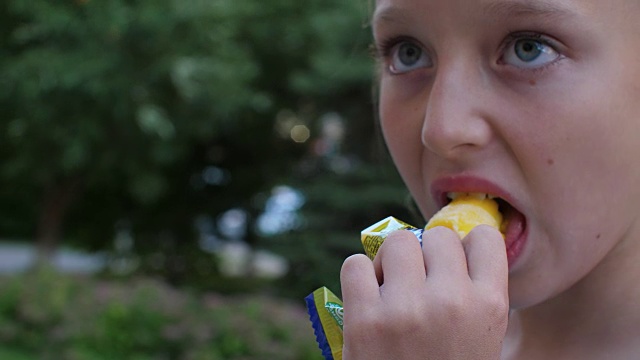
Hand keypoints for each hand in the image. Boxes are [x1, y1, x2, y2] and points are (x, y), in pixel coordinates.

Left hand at [340, 225, 508, 359]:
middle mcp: (451, 301)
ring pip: (396, 242)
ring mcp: (406, 308)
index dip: (465, 246)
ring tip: (391, 288)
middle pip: (437, 235)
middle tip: (418, 281)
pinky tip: (367, 297)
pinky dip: (358, 276)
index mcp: (489, 307)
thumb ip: (472, 293)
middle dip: (426, 254)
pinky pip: (356, 263)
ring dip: (391, 261)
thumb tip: (448, 243)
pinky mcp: (364, 318)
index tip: (453, 260)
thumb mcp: (480, 337)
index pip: (484, 237)